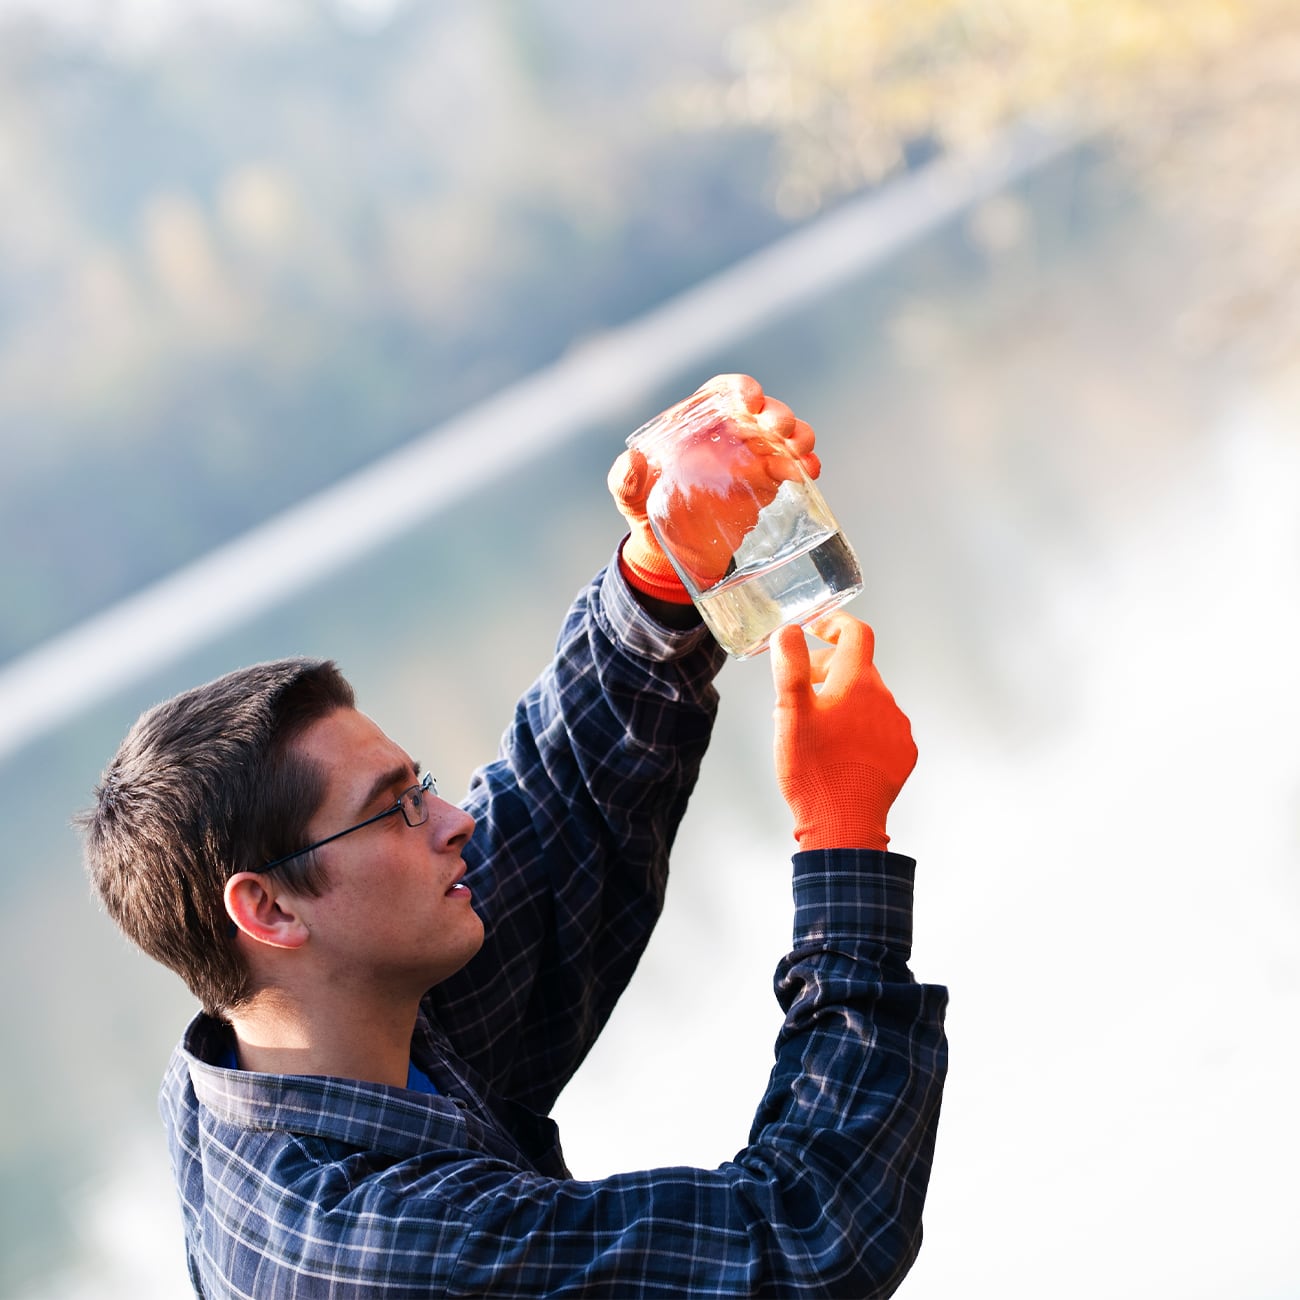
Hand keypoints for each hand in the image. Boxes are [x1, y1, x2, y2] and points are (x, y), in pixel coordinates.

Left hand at [610, 374, 819, 598]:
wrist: (669, 554)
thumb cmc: (645, 514)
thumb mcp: (629, 497)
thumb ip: (626, 480)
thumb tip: (633, 460)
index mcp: (696, 424)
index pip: (721, 394)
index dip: (740, 389)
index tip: (750, 400)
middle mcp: (727, 434)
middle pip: (761, 411)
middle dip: (776, 414)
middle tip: (780, 429)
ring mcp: (751, 457)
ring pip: (783, 435)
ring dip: (798, 436)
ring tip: (801, 452)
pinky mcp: (767, 483)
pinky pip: (792, 466)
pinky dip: (805, 465)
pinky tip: (810, 472)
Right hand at [771, 612, 916, 850]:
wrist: (844, 824)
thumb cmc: (813, 770)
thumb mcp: (790, 714)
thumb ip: (789, 667)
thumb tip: (789, 631)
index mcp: (858, 683)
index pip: (856, 633)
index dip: (835, 624)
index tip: (816, 627)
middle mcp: (885, 700)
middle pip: (858, 668)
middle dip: (828, 670)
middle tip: (799, 689)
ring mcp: (897, 728)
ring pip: (868, 700)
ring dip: (843, 702)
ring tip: (815, 728)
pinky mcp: (902, 754)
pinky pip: (881, 728)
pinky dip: (860, 728)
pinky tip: (839, 750)